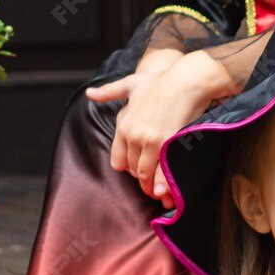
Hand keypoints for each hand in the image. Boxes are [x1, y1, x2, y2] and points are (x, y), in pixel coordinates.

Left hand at [86, 50, 228, 197]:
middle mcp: (134, 136)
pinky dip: (161, 184)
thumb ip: (108, 92)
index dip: (128, 167)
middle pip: (132, 169)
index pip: (118, 160)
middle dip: (140, 177)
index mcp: (123, 126)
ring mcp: (150, 141)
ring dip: (150, 185)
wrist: (185, 80)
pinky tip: (164, 193)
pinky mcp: (167, 144)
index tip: (137, 168)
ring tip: (157, 192)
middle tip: (150, 181)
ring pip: (145, 174)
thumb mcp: (130, 84)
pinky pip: (160, 171)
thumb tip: (89, 93)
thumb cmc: (160, 81)